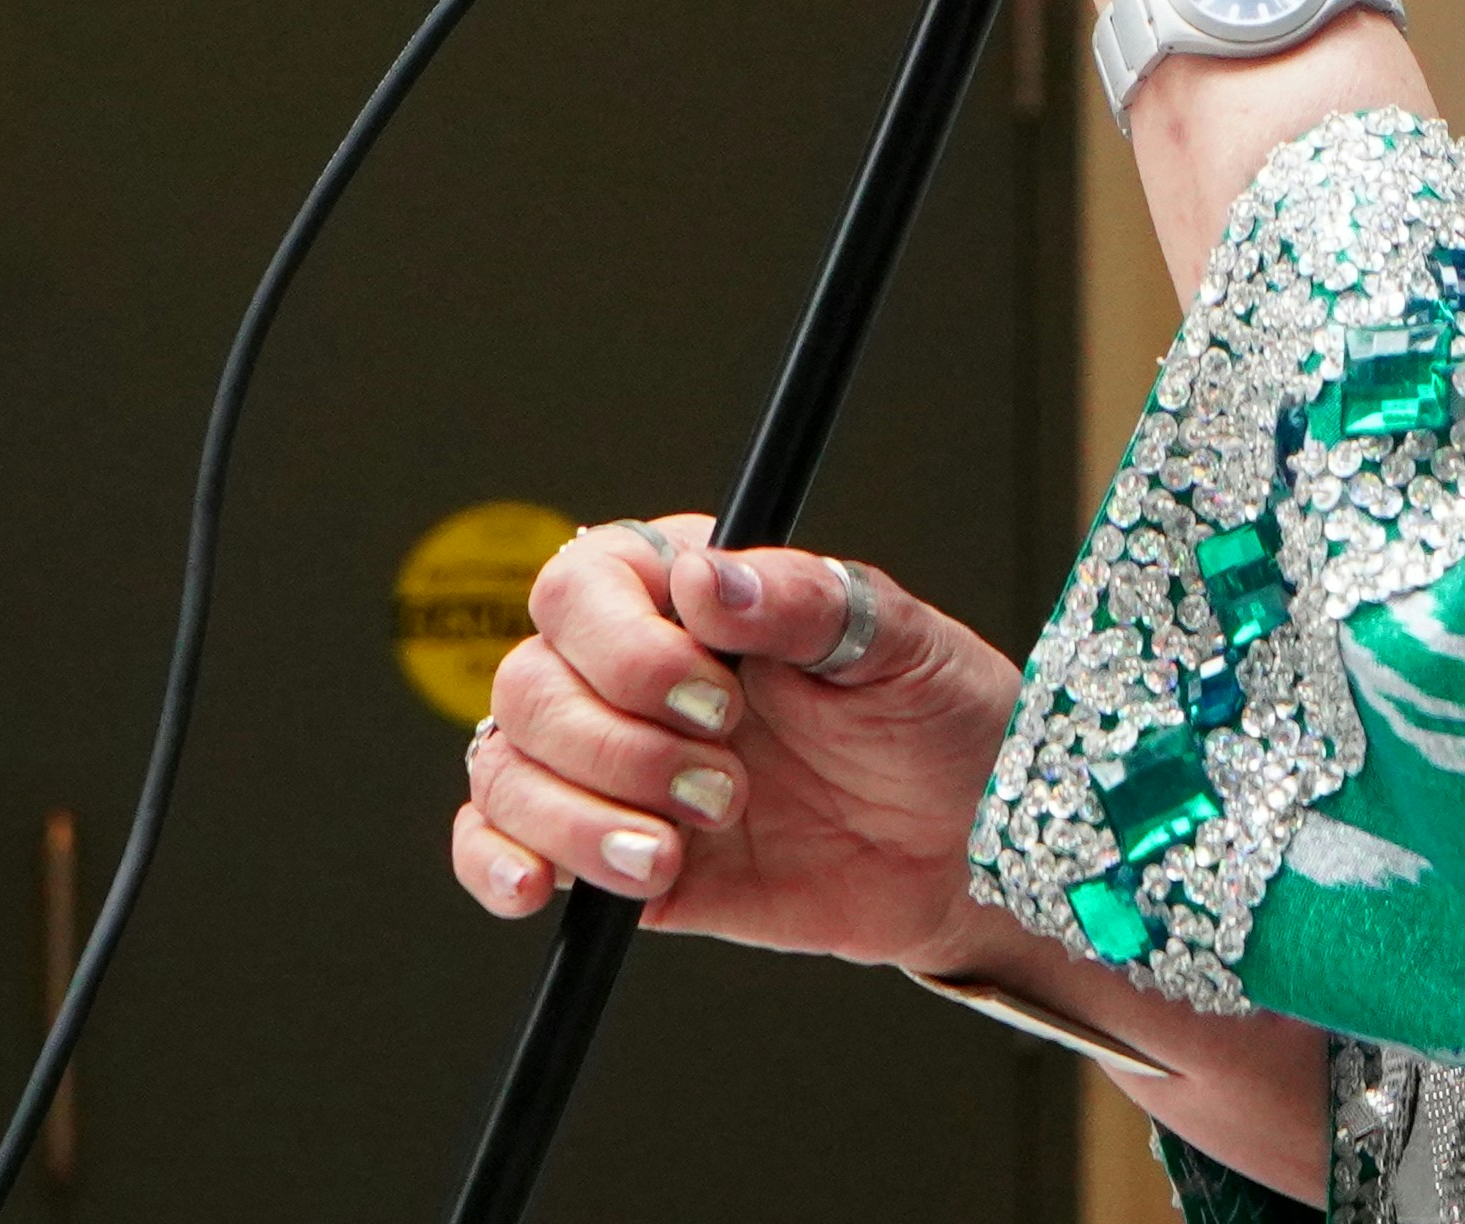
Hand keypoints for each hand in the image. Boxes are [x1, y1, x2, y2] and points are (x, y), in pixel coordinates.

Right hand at [448, 521, 1011, 967]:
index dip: (626, 650)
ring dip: (575, 818)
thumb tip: (707, 576)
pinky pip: (499, 846)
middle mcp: (630, 675)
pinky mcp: (608, 855)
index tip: (716, 699)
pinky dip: (495, 863)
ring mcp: (612, 767)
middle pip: (529, 686)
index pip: (583, 588)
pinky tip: (537, 888)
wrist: (969, 851)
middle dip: (616, 749)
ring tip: (670, 852)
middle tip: (726, 787)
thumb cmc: (938, 721)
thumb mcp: (900, 645)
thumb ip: (804, 601)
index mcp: (690, 599)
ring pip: (508, 769)